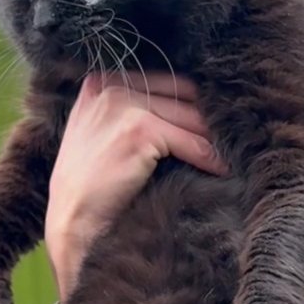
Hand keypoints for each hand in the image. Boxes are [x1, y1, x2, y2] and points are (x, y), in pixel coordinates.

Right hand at [46, 72, 227, 303]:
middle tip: (232, 136)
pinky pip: (192, 142)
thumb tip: (188, 108)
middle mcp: (110, 87)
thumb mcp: (98, 134)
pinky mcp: (140, 131)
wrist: (71, 222)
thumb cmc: (88, 188)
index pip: (165, 81)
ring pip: (191, 118)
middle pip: (181, 94)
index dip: (192, 102)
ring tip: (232, 153)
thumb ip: (129, 112)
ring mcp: (123, 107)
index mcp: (100, 83)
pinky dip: (210, 158)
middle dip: (207, 119)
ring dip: (214, 139)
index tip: (214, 120)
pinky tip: (221, 170)